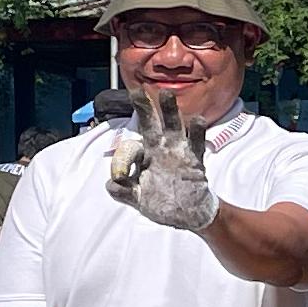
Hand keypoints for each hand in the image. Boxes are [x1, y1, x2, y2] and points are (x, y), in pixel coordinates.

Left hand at [106, 88, 216, 231]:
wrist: (187, 214)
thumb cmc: (161, 203)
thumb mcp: (138, 200)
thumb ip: (124, 192)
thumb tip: (110, 184)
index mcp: (144, 157)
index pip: (130, 148)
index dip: (123, 159)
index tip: (119, 176)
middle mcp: (160, 149)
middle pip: (151, 124)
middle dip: (144, 108)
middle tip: (137, 92)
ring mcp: (178, 152)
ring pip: (173, 127)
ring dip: (170, 111)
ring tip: (166, 95)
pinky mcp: (194, 160)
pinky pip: (196, 143)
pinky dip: (197, 132)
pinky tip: (197, 120)